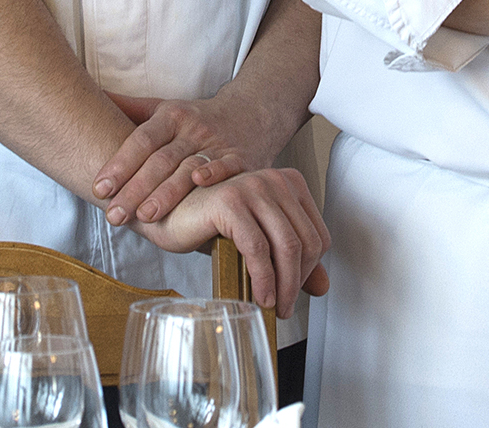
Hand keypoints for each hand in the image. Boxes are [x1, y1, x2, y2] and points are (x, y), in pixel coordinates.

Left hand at [94, 91, 274, 226]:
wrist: (250, 114)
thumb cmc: (195, 119)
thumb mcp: (164, 108)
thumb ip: (129, 108)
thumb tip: (92, 97)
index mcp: (172, 116)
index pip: (142, 140)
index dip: (120, 164)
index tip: (99, 189)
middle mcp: (194, 129)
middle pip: (162, 160)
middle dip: (136, 189)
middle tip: (114, 214)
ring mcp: (218, 144)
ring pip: (189, 168)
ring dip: (168, 193)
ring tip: (145, 216)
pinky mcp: (241, 160)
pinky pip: (227, 168)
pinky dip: (215, 175)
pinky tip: (198, 186)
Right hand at [137, 166, 331, 317]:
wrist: (165, 212)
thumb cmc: (211, 226)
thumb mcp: (257, 239)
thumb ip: (291, 258)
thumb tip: (324, 287)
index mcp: (288, 183)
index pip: (318, 234)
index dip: (311, 270)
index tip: (294, 293)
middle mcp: (275, 180)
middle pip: (307, 242)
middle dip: (298, 283)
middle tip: (284, 308)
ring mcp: (253, 187)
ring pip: (287, 246)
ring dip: (284, 285)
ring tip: (274, 307)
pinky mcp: (230, 202)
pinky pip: (258, 249)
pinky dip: (263, 278)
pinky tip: (259, 297)